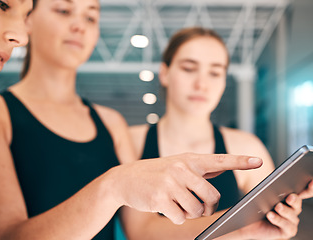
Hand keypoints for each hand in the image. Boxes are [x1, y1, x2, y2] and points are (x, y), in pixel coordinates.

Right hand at [111, 153, 261, 224]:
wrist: (125, 178)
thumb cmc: (155, 173)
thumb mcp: (176, 164)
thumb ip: (199, 168)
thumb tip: (223, 166)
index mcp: (189, 160)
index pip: (219, 160)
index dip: (240, 161)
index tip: (258, 161)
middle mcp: (182, 169)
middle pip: (212, 197)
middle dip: (207, 207)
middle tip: (198, 206)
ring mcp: (171, 183)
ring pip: (196, 210)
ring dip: (189, 213)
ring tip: (176, 204)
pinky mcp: (160, 198)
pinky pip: (179, 217)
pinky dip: (175, 217)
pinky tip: (165, 207)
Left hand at [215, 180, 312, 239]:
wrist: (244, 221)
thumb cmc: (252, 204)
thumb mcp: (258, 191)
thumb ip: (264, 182)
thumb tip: (259, 165)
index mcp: (288, 195)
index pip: (304, 190)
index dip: (310, 186)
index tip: (311, 181)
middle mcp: (292, 207)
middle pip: (297, 202)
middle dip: (295, 199)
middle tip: (289, 196)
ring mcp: (290, 220)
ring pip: (292, 214)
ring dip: (285, 210)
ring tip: (277, 206)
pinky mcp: (285, 231)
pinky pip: (286, 226)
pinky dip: (278, 220)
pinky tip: (270, 215)